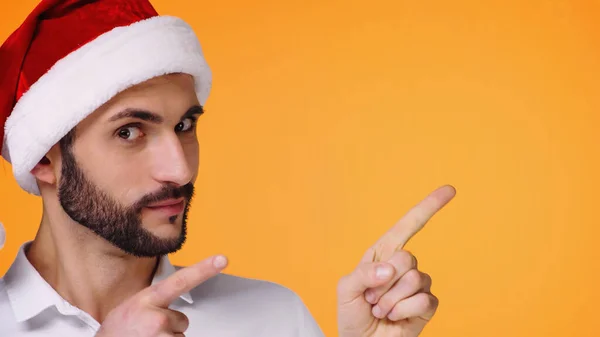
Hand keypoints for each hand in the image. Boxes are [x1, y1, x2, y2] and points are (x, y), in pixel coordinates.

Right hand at [95, 255, 227, 336]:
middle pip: (182, 320)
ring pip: (179, 336)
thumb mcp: (132, 307)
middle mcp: (157, 316)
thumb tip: (171, 307)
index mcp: (148, 299)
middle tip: (146, 331)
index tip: (222, 260)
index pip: (181, 280)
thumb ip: (154, 302)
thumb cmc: (117, 332)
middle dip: (169, 327)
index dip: (204, 269)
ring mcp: (160, 335)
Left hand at [337, 185, 455, 336]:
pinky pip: (424, 300)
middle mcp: (402, 266)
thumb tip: (390, 269)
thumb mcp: (346, 289)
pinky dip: (404, 312)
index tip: (449, 190)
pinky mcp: (427, 305)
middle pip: (407, 258)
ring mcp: (417, 285)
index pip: (408, 226)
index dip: (428, 207)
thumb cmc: (353, 314)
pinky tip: (395, 318)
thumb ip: (364, 273)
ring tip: (381, 310)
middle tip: (372, 299)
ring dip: (391, 300)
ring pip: (415, 280)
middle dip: (384, 283)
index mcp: (382, 254)